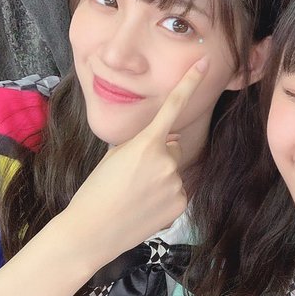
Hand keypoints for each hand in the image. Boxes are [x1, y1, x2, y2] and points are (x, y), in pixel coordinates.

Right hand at [61, 59, 207, 266]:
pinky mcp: (180, 204)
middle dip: (157, 155)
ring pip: (173, 171)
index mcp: (146, 143)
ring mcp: (176, 184)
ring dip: (160, 178)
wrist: (90, 231)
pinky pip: (176, 192)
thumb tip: (162, 141)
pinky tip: (144, 208)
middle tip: (132, 176)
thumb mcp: (113, 156)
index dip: (190, 83)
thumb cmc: (96, 191)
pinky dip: (164, 198)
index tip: (204, 64)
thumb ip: (139, 143)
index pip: (173, 106)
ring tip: (135, 195)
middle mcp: (167, 160)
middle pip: (171, 148)